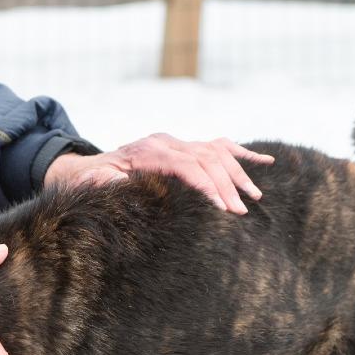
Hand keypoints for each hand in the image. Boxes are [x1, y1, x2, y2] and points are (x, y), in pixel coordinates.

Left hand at [44, 134, 274, 213]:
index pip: (186, 165)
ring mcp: (178, 142)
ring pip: (217, 152)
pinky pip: (219, 146)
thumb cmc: (91, 182)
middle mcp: (166, 142)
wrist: (89, 169)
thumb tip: (110, 182)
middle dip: (225, 186)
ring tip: (254, 198)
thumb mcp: (92, 184)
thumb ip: (103, 183)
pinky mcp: (184, 146)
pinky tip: (266, 162)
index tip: (222, 207)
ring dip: (238, 174)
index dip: (205, 185)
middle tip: (240, 212)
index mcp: (147, 151)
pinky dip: (242, 154)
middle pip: (206, 159)